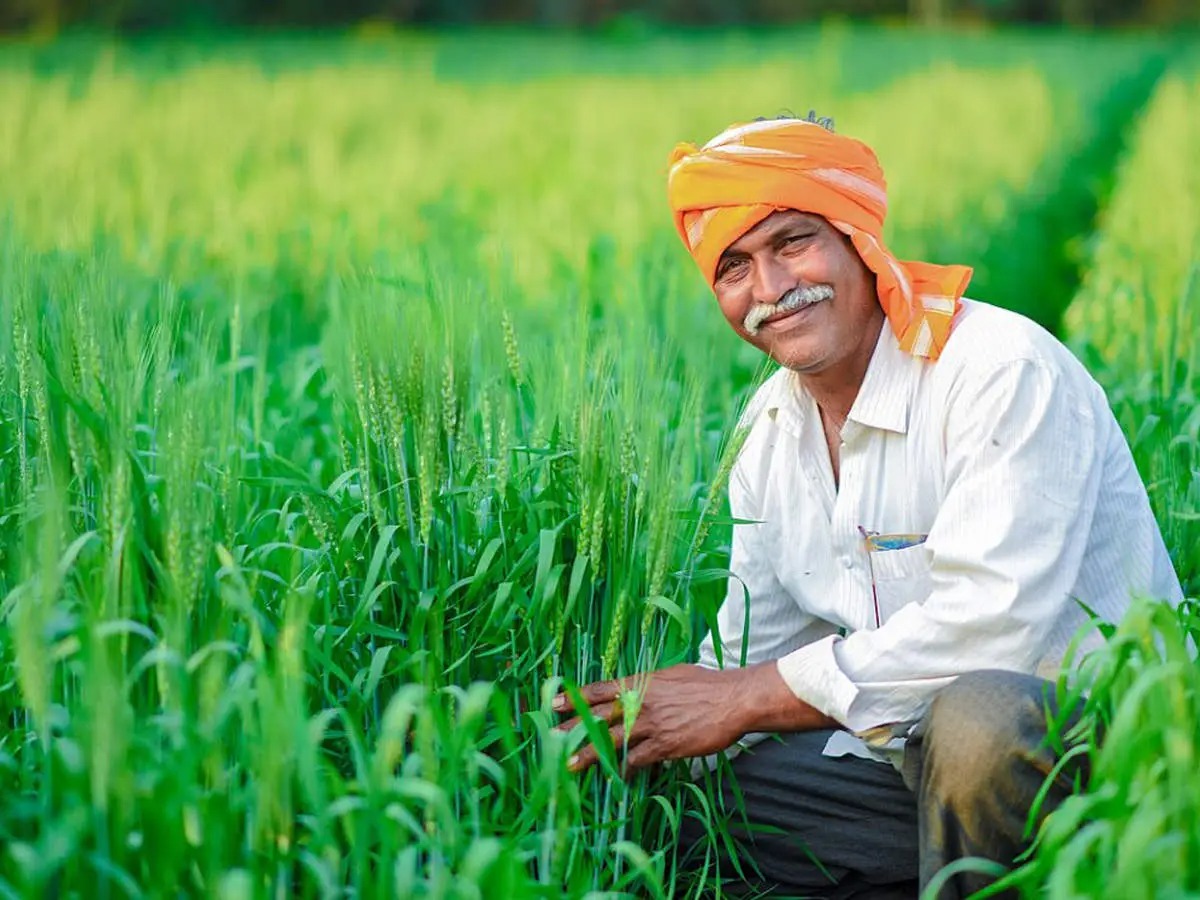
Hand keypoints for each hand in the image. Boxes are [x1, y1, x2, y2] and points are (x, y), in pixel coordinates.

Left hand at [552, 663, 758, 774]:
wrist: (733, 700)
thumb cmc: (706, 685)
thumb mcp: (672, 675)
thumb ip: (650, 684)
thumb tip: (637, 687)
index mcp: (641, 683)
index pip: (600, 690)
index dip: (576, 698)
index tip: (554, 705)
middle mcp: (640, 703)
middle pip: (598, 717)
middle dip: (572, 729)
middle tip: (550, 739)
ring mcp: (651, 725)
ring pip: (612, 742)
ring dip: (589, 755)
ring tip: (570, 765)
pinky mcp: (665, 746)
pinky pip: (637, 760)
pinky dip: (625, 769)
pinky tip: (617, 777)